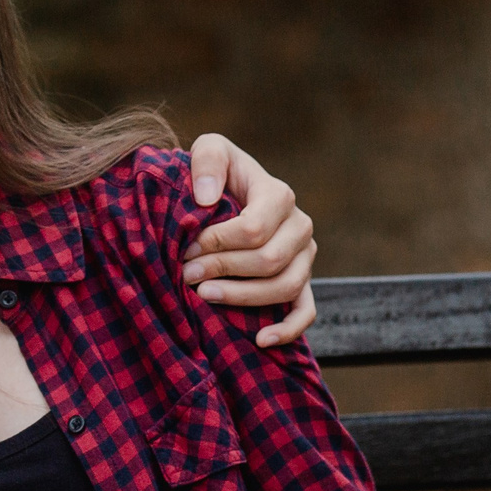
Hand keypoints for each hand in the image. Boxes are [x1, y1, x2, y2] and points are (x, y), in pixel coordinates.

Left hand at [183, 132, 317, 346]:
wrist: (227, 197)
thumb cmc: (215, 175)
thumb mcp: (209, 150)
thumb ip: (207, 160)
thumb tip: (206, 198)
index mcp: (279, 195)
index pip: (253, 229)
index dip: (217, 244)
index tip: (185, 251)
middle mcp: (299, 226)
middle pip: (269, 260)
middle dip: (224, 270)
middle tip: (187, 275)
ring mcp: (305, 257)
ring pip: (285, 287)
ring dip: (243, 297)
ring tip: (204, 297)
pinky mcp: (302, 282)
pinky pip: (306, 312)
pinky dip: (286, 330)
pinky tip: (260, 340)